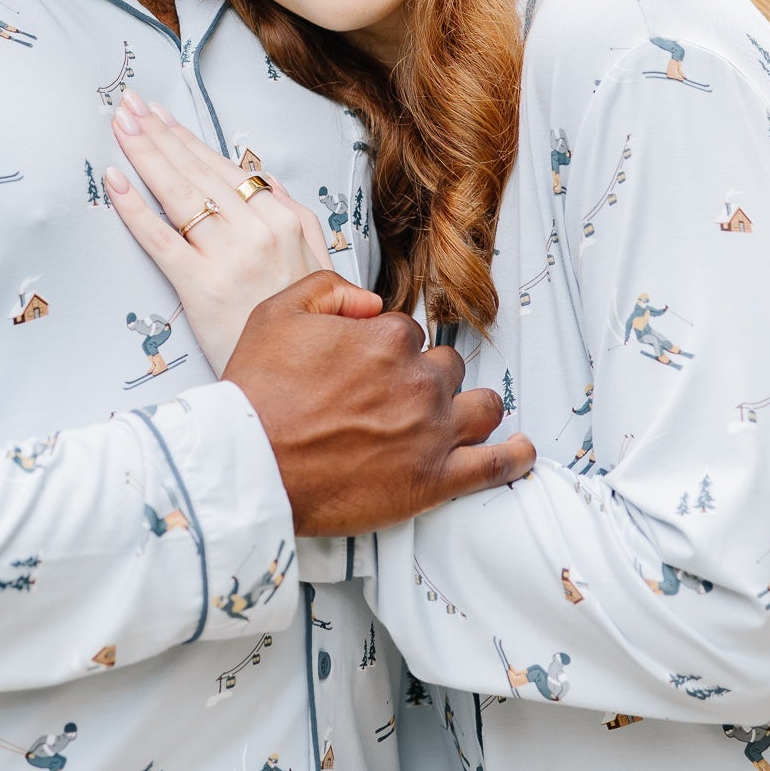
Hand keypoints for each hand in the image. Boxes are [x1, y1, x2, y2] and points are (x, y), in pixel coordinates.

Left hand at [106, 93, 330, 373]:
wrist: (309, 377)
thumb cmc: (309, 320)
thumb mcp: (317, 258)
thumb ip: (292, 213)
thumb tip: (263, 179)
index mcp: (281, 219)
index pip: (222, 167)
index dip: (185, 138)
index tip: (159, 115)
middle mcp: (254, 230)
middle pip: (194, 170)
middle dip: (157, 132)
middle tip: (127, 105)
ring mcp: (226, 256)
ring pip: (177, 192)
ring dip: (144, 152)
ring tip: (120, 125)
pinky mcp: (200, 286)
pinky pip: (160, 238)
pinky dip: (134, 206)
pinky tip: (115, 180)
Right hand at [225, 273, 536, 535]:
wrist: (249, 463)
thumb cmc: (258, 394)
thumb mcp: (277, 312)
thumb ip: (329, 289)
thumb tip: (370, 300)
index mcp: (387, 338)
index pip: (409, 334)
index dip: (387, 351)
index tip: (368, 369)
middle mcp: (418, 381)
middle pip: (446, 368)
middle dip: (425, 378)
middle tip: (391, 399)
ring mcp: (432, 431)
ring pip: (482, 407)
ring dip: (468, 408)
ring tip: (451, 418)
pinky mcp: (435, 480)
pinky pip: (497, 465)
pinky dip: (515, 456)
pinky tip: (520, 450)